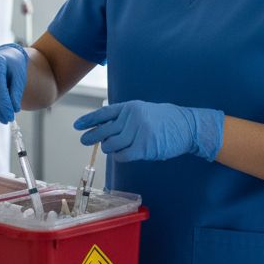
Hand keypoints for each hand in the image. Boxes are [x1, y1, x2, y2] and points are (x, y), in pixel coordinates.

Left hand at [74, 100, 223, 162]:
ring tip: (110, 148)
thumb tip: (105, 128)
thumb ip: (125, 117)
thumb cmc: (164, 120)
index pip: (103, 113)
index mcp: (129, 107)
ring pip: (112, 144)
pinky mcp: (143, 147)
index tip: (77, 125)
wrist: (186, 127)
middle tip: (84, 140)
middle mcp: (131, 118)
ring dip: (108, 148)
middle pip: (104, 130)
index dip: (89, 120)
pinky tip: (120, 154)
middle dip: (92, 136)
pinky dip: (119, 156)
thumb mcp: (142, 110)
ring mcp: (137, 132)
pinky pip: (123, 155)